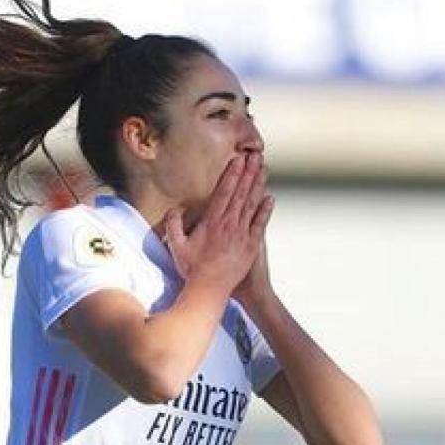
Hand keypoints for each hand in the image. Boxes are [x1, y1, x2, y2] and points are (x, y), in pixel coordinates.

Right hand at [163, 152, 271, 295]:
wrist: (210, 289)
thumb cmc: (192, 269)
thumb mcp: (176, 246)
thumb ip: (174, 225)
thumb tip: (174, 210)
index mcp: (212, 221)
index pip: (224, 191)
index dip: (232, 174)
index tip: (238, 159)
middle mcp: (229, 224)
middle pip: (241, 192)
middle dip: (248, 172)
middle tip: (256, 155)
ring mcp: (242, 234)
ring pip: (252, 204)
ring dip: (258, 184)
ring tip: (264, 169)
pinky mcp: (251, 246)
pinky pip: (260, 224)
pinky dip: (266, 210)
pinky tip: (270, 198)